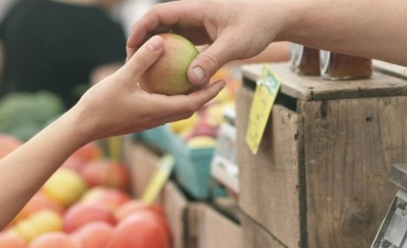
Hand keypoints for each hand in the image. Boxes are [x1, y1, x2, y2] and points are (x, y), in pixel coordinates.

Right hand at [71, 35, 225, 141]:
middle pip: (188, 109)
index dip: (209, 93)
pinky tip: (166, 85)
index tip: (223, 82)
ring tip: (195, 82)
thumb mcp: (122, 78)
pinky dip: (171, 98)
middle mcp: (156, 118)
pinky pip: (162, 109)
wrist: (82, 128)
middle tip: (216, 80)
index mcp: (157, 110)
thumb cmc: (100, 105)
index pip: (192, 103)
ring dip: (188, 98)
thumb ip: (142, 60)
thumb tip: (160, 41)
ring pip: (175, 110)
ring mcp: (148, 121)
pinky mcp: (139, 120)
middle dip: (204, 96)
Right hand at [126, 0, 291, 86]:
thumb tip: (191, 80)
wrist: (275, 20)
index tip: (130, 47)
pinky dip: (175, 58)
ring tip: (146, 72)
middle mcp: (194, 14)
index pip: (158, 13)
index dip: (140, 28)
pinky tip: (170, 78)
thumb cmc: (257, 26)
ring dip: (158, 51)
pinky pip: (184, 45)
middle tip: (132, 63)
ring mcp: (199, 24)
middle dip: (143, 42)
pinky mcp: (205, 34)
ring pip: (171, 36)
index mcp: (195, 8)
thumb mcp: (234, 44)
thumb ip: (212, 60)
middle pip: (159, 25)